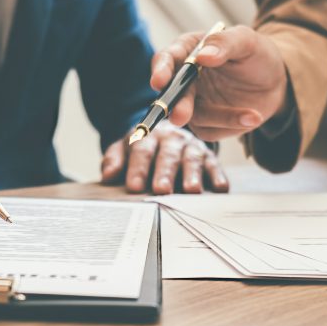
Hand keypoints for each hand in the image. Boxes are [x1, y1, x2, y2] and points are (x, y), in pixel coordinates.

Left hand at [101, 123, 228, 193]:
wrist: (166, 134)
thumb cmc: (142, 148)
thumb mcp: (124, 149)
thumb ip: (114, 160)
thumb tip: (107, 176)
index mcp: (147, 135)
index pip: (141, 150)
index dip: (138, 168)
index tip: (134, 186)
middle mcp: (171, 138)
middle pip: (167, 155)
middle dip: (164, 172)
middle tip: (161, 190)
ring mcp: (191, 146)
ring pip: (192, 159)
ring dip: (192, 174)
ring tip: (191, 191)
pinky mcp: (208, 156)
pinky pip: (214, 165)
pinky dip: (218, 176)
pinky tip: (219, 189)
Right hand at [151, 25, 291, 141]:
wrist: (274, 83)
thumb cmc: (257, 56)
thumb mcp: (247, 41)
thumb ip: (225, 43)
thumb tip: (203, 56)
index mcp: (186, 52)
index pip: (165, 60)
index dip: (160, 71)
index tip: (159, 81)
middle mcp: (183, 80)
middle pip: (170, 96)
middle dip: (176, 106)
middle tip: (180, 117)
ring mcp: (192, 105)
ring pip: (194, 117)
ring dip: (222, 117)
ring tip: (253, 115)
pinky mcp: (204, 125)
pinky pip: (210, 130)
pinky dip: (232, 124)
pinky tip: (251, 116)